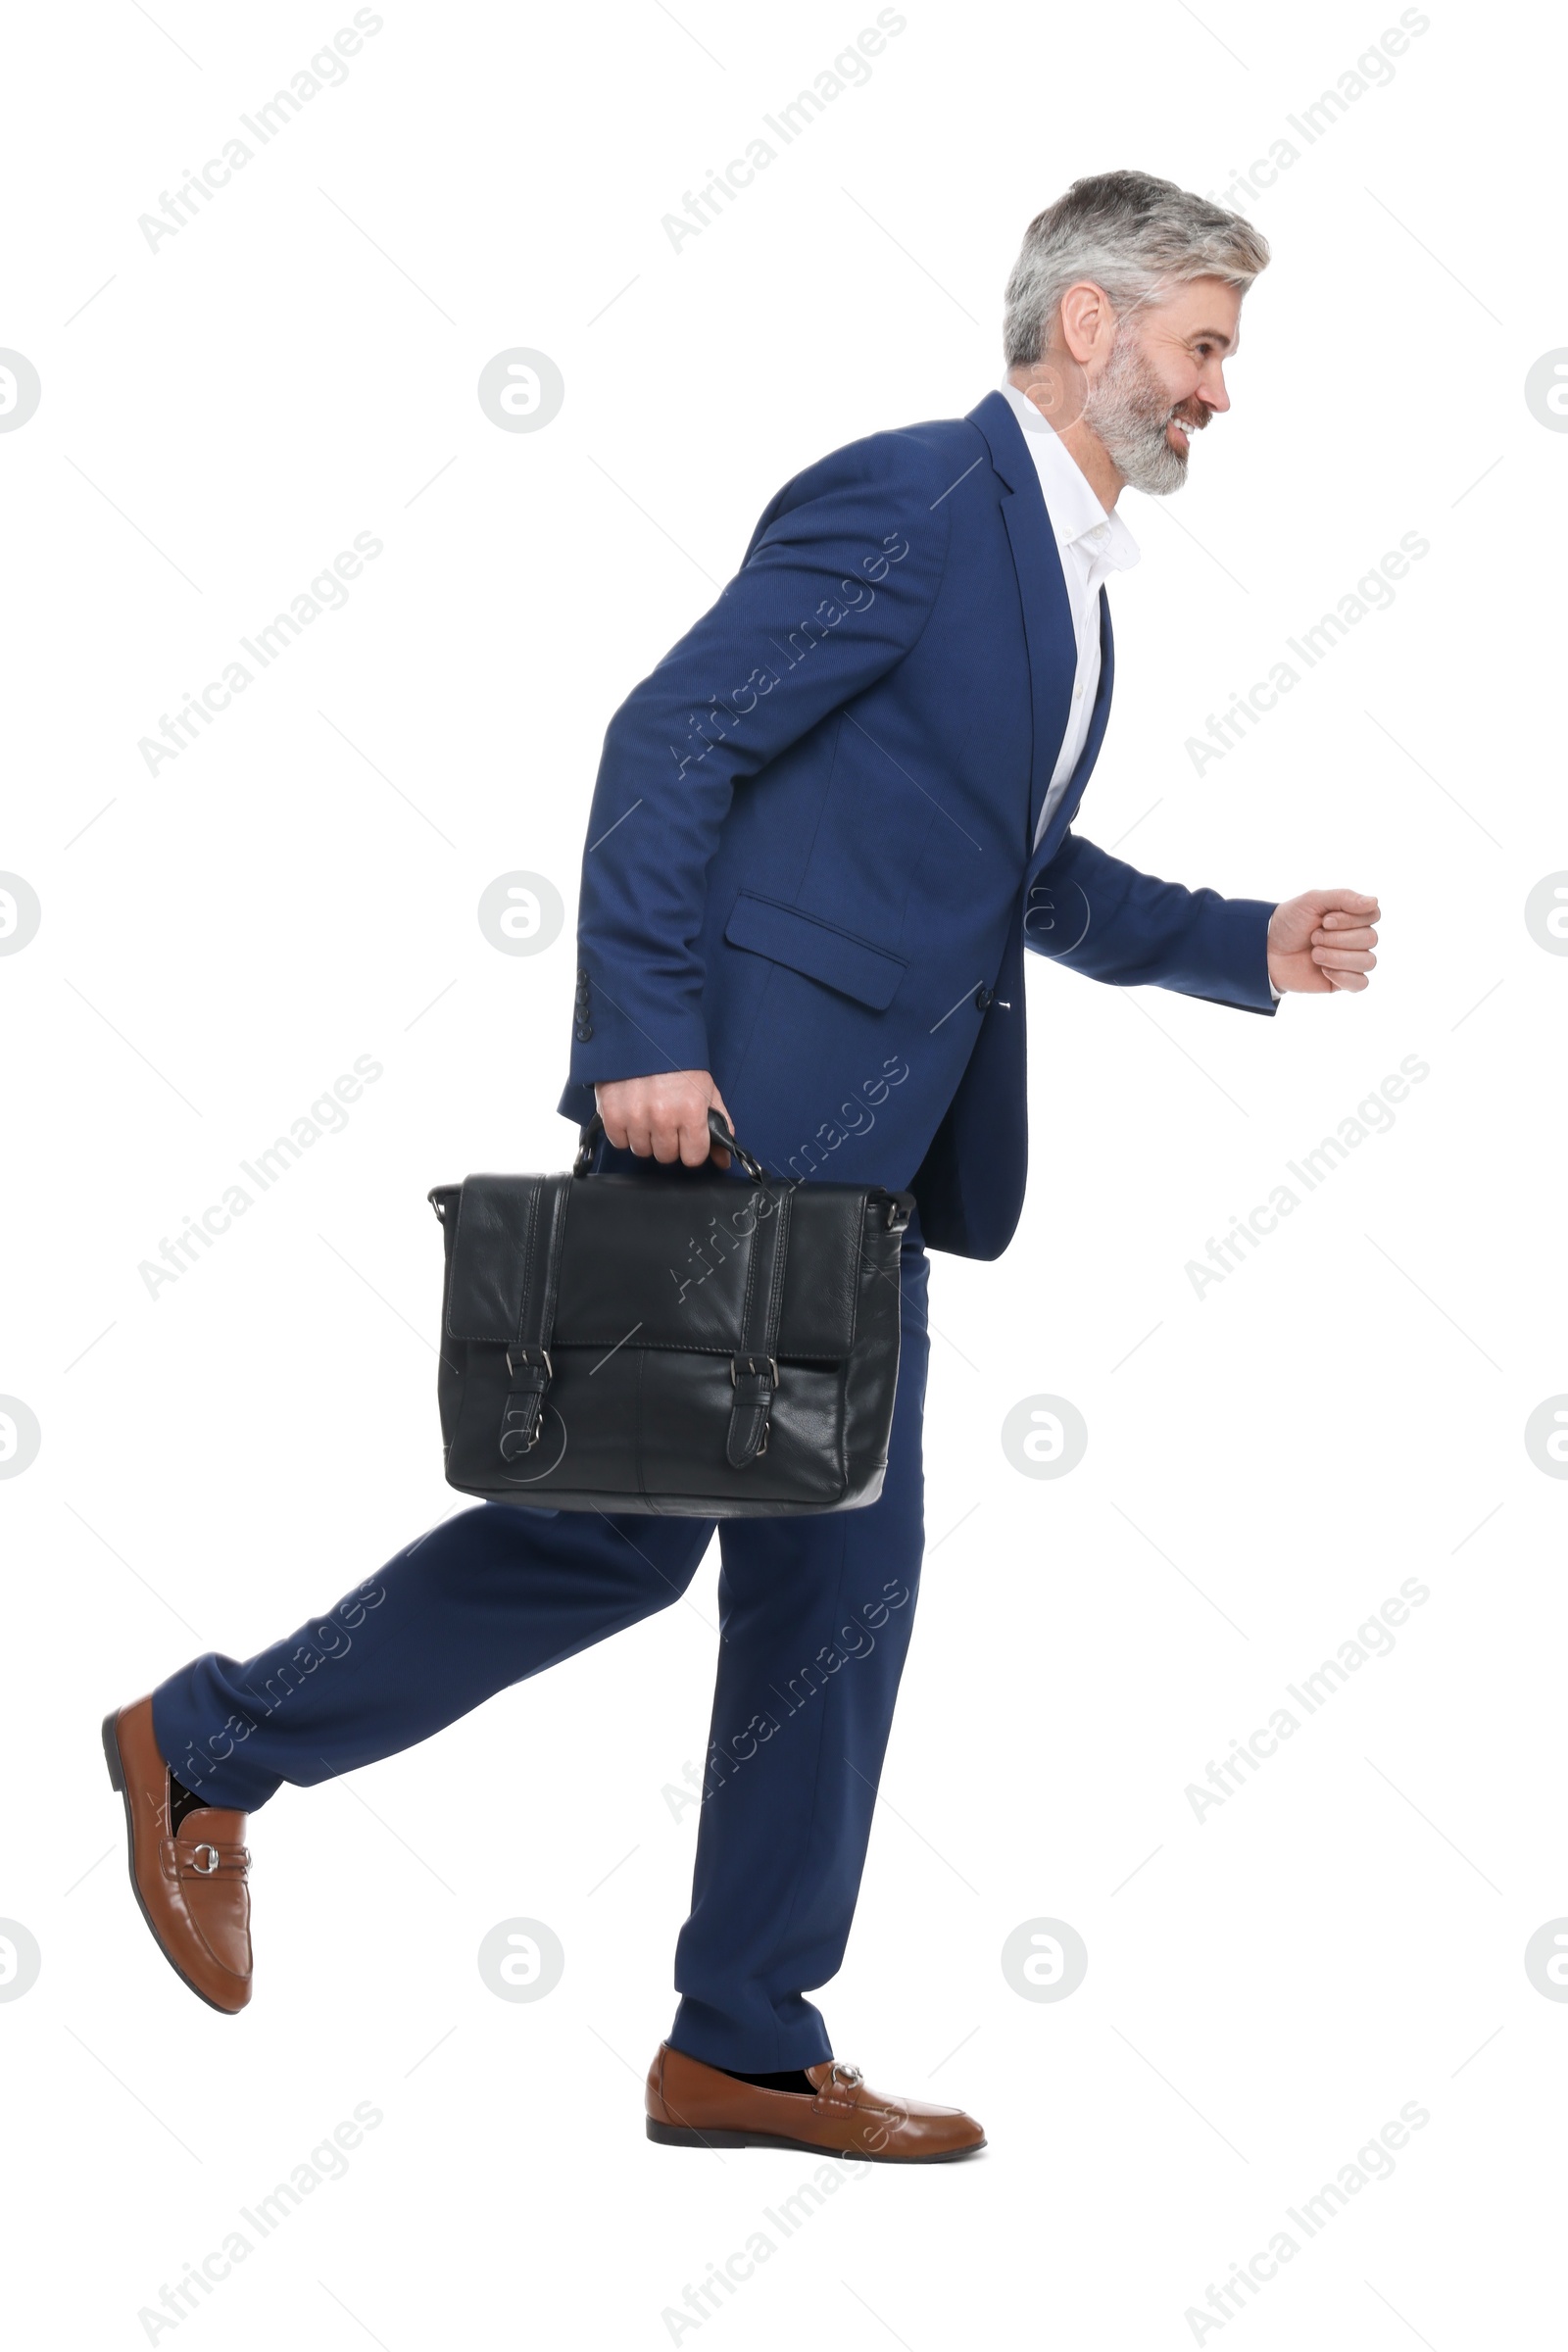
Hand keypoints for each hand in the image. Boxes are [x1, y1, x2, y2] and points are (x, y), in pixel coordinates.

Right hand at [595, 1070, 731, 1166]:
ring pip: (642, 1151)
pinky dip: (623, 1132)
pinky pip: (619, 1142)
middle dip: (668, 1142)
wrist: (642, 1032)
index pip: (693, 1157)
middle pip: (666, 1156)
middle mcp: (663, 1117)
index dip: (691, 1148)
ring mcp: (635, 1117)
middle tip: (666, 1120)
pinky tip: (630, 1113)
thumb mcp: (706, 1088)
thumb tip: (722, 1159)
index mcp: (690, 1110)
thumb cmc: (677, 1061)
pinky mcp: (611, 1114)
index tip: (687, 1138)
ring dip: (645, 1137)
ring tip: (647, 1114)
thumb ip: (718, 1124)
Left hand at [1267, 889, 1381, 995]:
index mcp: (1352, 916)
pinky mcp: (1343, 981)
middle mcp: (1356, 937)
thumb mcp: (1312, 901)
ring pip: (1368, 961)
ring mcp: (1351, 960)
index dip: (1350, 920)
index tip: (1325, 920)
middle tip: (1313, 938)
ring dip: (1338, 957)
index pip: (1373, 915)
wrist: (1266, 951)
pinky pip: (1361, 983)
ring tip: (1314, 954)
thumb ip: (1343, 897)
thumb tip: (1374, 901)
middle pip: (1370, 938)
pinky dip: (1343, 976)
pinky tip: (1324, 970)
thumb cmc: (1289, 923)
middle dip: (1337, 938)